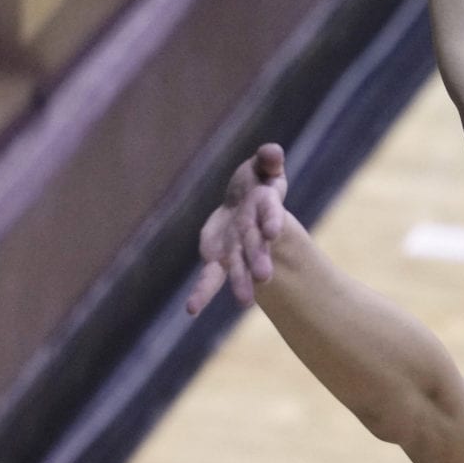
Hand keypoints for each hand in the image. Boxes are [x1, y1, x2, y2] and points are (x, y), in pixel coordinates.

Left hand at [186, 143, 290, 315]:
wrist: (242, 204)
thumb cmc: (256, 182)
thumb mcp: (263, 168)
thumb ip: (269, 161)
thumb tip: (272, 152)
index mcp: (265, 208)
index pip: (268, 213)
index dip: (270, 220)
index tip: (271, 231)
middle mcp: (253, 234)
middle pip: (256, 246)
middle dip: (259, 260)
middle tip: (264, 276)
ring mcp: (237, 249)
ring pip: (239, 267)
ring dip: (241, 283)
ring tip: (244, 302)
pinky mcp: (218, 258)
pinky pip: (210, 278)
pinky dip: (202, 294)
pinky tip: (192, 311)